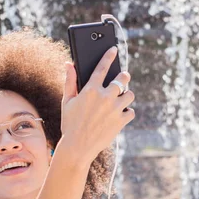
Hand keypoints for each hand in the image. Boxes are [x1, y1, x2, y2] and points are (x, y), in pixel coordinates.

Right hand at [60, 47, 134, 162]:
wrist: (77, 148)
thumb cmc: (70, 125)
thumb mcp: (67, 102)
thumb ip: (70, 82)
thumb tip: (69, 64)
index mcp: (90, 89)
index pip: (103, 67)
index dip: (109, 56)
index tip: (114, 50)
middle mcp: (105, 96)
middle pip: (122, 78)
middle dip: (124, 76)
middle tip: (123, 78)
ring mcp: (115, 109)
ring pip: (130, 95)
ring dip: (126, 96)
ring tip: (121, 100)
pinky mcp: (121, 121)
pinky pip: (131, 112)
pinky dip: (127, 113)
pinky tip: (121, 115)